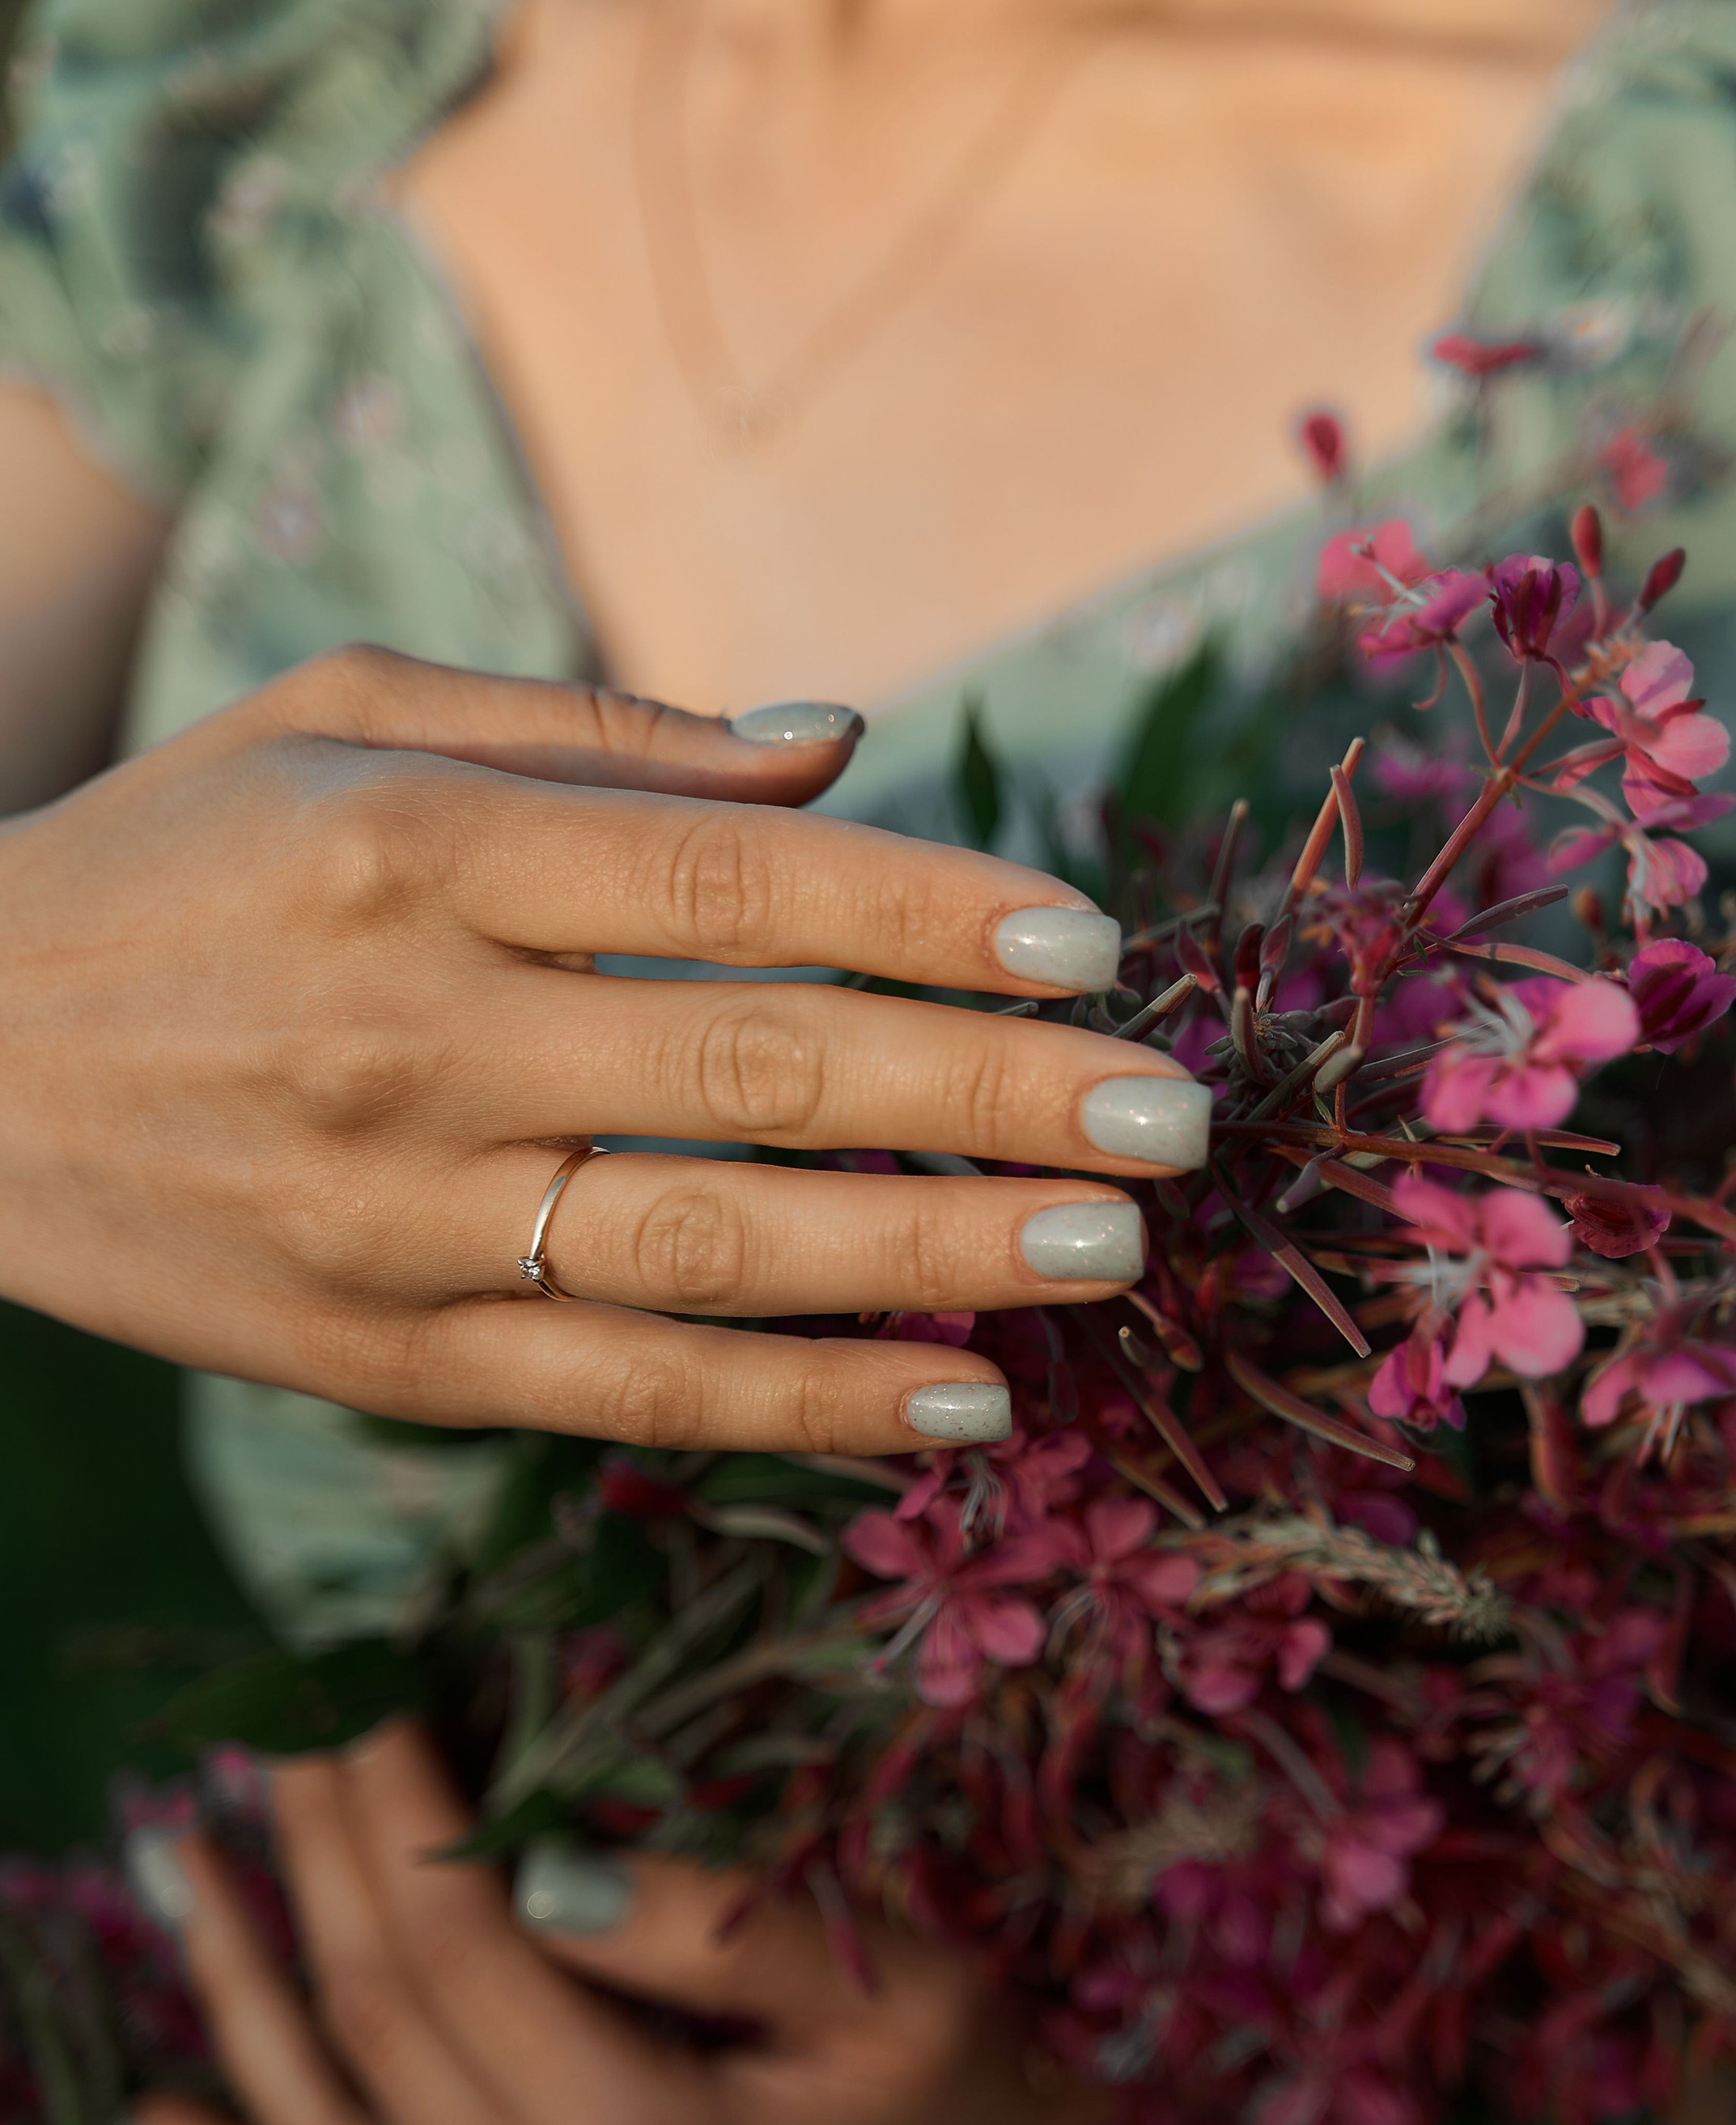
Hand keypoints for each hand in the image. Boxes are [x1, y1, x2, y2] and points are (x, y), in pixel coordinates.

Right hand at [1, 645, 1202, 1453]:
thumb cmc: (174, 863)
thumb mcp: (335, 720)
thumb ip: (598, 734)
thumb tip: (846, 742)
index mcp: (414, 848)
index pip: (726, 879)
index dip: (925, 910)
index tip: (1088, 939)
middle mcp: (414, 1036)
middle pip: (758, 1070)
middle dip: (989, 1094)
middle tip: (1172, 1118)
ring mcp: (397, 1219)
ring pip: (714, 1252)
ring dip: (935, 1260)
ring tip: (1110, 1254)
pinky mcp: (382, 1362)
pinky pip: (629, 1389)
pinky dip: (804, 1404)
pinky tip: (959, 1399)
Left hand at [126, 1726, 1324, 2124]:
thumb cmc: (974, 2083)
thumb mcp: (886, 1974)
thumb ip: (699, 1919)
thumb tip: (519, 1860)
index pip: (457, 1949)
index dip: (392, 1804)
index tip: (356, 1687)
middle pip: (380, 2028)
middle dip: (320, 1854)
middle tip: (284, 1719)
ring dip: (241, 1996)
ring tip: (187, 1861)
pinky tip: (168, 2119)